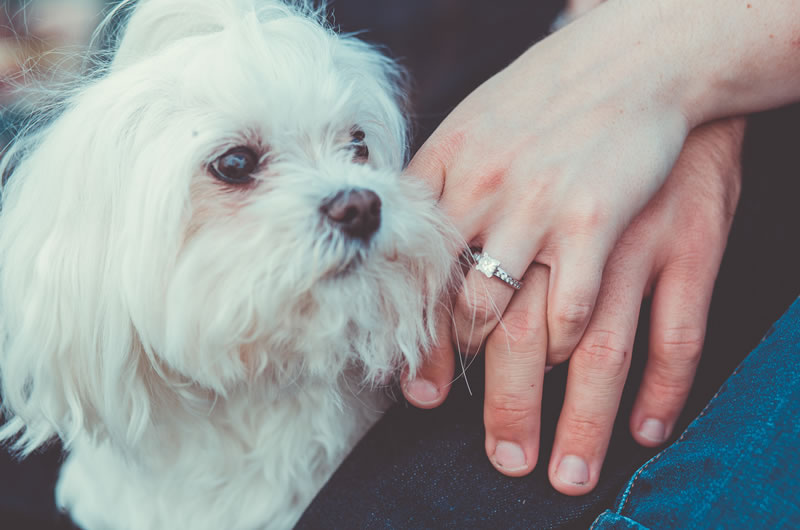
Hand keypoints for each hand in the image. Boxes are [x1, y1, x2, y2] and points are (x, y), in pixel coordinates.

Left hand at [406, 109, 743, 491]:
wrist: (631, 58)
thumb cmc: (543, 102)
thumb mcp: (468, 129)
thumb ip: (436, 196)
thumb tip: (408, 263)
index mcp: (454, 179)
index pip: (428, 283)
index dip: (424, 348)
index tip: (420, 395)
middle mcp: (505, 204)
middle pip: (490, 327)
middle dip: (496, 402)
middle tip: (501, 456)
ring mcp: (569, 220)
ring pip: (560, 342)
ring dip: (563, 414)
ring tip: (559, 464)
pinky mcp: (632, 228)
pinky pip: (641, 325)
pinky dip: (647, 385)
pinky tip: (641, 426)